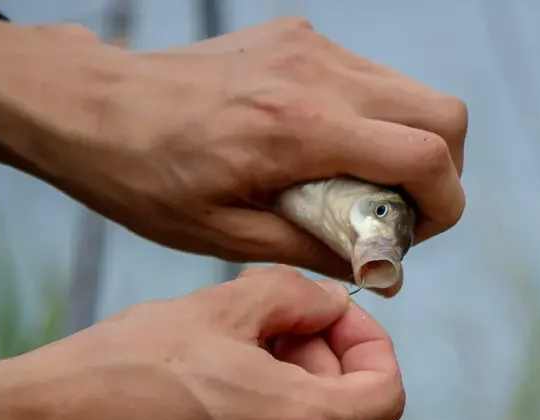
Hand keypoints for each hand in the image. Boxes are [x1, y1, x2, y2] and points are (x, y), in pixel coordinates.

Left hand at [0, 17, 466, 286]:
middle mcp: (315, 73)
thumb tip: (380, 262)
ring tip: (360, 186)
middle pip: (443, 114)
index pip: (425, 155)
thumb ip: (316, 248)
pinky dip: (373, 119)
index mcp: (297, 128)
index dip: (444, 205)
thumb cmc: (147, 177)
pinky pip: (370, 78)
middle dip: (440, 173)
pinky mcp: (299, 36)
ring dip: (409, 144)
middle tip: (396, 214)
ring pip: (413, 92)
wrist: (95, 107)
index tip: (416, 237)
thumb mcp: (227, 236)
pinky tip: (328, 150)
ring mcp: (310, 46)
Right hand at [0, 266, 404, 419]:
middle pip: (339, 416)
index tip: (330, 323)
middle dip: (315, 364)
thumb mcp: (219, 305)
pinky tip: (203, 413)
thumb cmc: (124, 367)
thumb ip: (296, 296)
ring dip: (282, 402)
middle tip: (264, 332)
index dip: (367, 346)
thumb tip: (328, 305)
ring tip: (224, 369)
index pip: (386, 392)